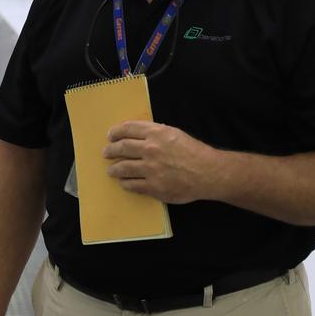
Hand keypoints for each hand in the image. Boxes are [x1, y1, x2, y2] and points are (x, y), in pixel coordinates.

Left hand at [102, 121, 220, 203]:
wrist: (208, 173)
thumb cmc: (194, 152)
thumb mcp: (174, 133)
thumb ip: (156, 133)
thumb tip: (138, 134)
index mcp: (156, 133)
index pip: (128, 129)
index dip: (116, 132)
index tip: (110, 136)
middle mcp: (150, 149)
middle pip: (122, 148)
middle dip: (110, 150)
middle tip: (106, 153)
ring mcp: (150, 169)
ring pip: (123, 168)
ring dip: (114, 169)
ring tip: (111, 170)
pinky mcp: (153, 187)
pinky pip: (132, 185)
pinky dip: (125, 183)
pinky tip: (123, 183)